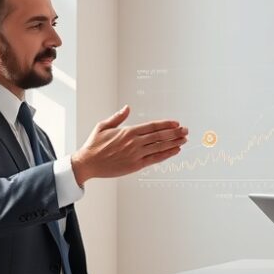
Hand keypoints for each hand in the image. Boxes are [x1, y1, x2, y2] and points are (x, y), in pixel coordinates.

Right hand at [70, 106, 187, 183]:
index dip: (166, 124)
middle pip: (159, 136)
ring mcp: (136, 154)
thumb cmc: (94, 144)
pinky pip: (155, 159)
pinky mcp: (135, 166)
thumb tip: (127, 108)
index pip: (152, 126)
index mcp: (128, 131)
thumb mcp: (103, 126)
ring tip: (185, 140)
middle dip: (175, 133)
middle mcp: (134, 142)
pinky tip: (175, 151)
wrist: (88, 163)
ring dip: (174, 143)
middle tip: (186, 130)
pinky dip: (166, 155)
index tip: (176, 123)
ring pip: (160, 147)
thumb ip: (118, 117)